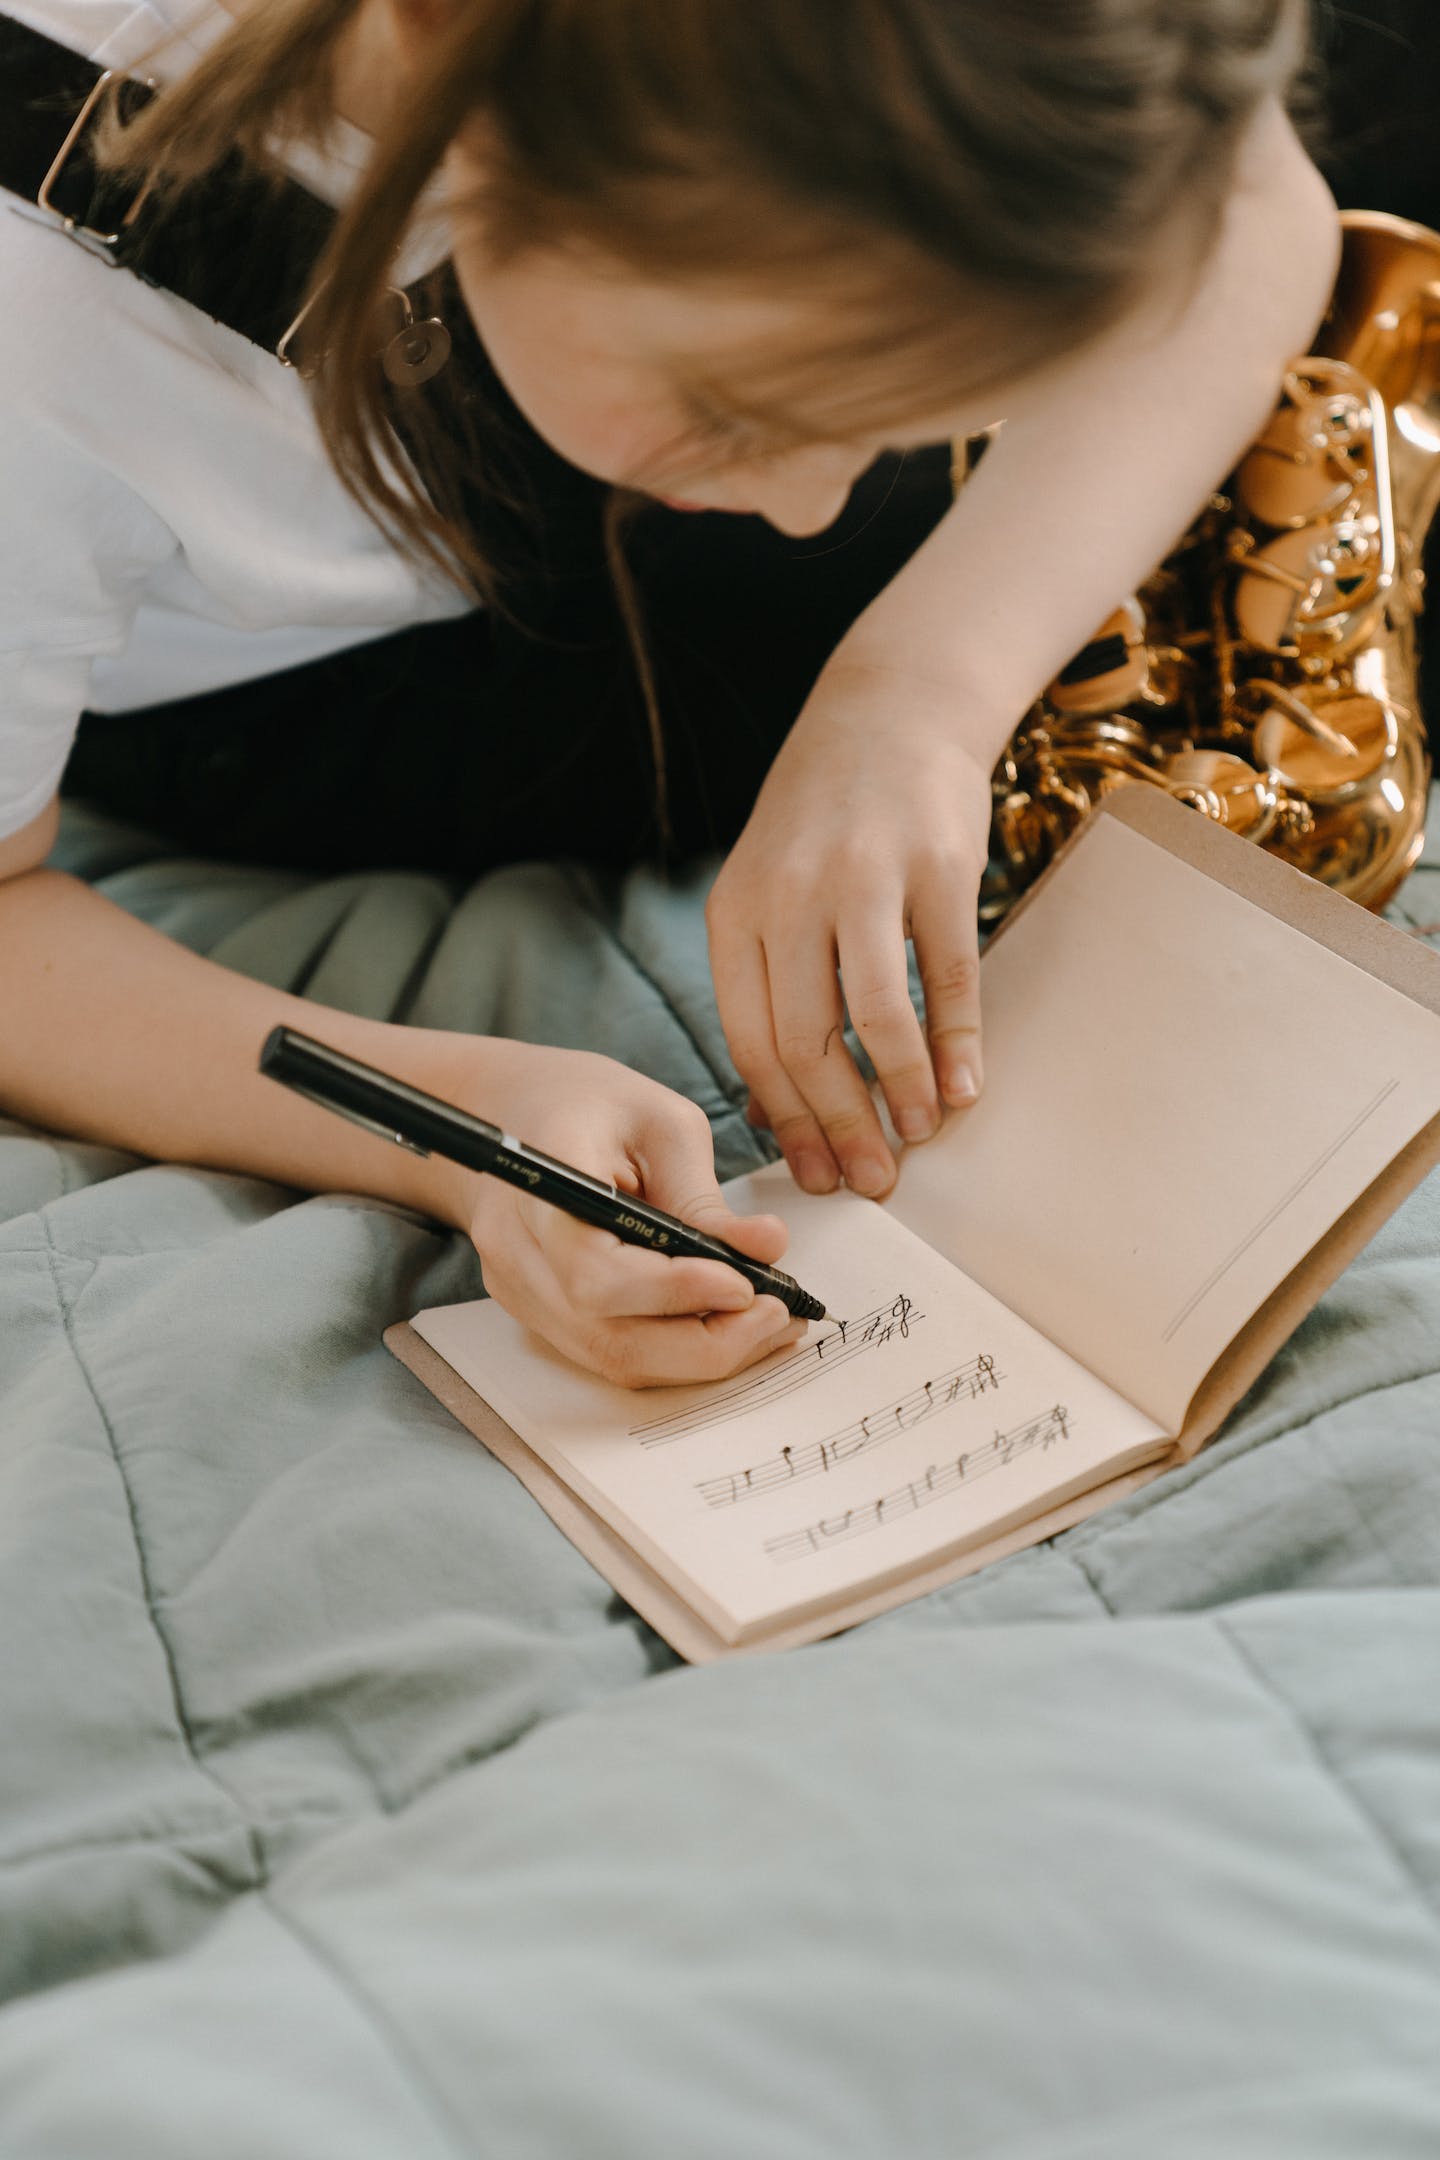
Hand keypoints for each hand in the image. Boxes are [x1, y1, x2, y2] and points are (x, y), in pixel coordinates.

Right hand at [420, 1039, 805, 1386]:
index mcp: (541, 1184)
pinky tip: (724, 1325)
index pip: (597, 1271)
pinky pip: (607, 1352)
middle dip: (705, 1342)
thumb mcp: (662, 1122)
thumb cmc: (587, 1104)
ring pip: (613, 1359)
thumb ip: (706, 1196)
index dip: (674, 1292)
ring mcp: (520, 1290)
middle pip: (608, 1336)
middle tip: (777, 1316)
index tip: (744, 1284)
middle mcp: (517, 1251)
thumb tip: (767, 1250)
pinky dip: (673, 1351)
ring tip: (766, 1324)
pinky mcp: (537, 1311)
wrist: (511, 1111)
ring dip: (699, 1356)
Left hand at [706, 657, 994, 1197]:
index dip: (786, 1120)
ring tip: (922, 1135)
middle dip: (842, 1126)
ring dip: (902, 1091)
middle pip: (807, 1043)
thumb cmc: (824, 821)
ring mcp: (864, 878)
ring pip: (874, 1017)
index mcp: (735, 913)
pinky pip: (945, 974)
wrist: (889, 710)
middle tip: (873, 1180)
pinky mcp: (935, 867)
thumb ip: (766, 986)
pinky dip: (956, 1040)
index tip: (816, 1174)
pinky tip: (965, 1085)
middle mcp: (789, 897)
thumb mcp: (765, 890)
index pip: (751, 1043)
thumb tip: (775, 1109)